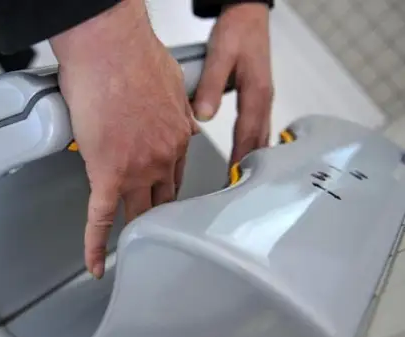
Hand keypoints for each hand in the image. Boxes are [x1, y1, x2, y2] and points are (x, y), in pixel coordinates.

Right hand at [51, 0, 197, 278]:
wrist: (109, 48)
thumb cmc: (132, 55)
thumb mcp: (170, 81)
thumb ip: (179, 105)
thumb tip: (183, 115)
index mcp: (176, 136)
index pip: (176, 174)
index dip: (167, 188)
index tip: (161, 196)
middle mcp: (162, 157)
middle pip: (162, 197)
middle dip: (158, 216)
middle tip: (151, 231)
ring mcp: (136, 169)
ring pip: (137, 211)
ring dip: (134, 232)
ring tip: (129, 250)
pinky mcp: (107, 173)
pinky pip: (100, 219)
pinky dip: (97, 245)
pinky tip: (97, 265)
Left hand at [193, 3, 272, 164]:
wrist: (248, 12)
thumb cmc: (237, 30)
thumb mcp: (220, 55)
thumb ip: (210, 86)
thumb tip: (204, 116)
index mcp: (256, 93)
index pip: (247, 136)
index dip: (240, 160)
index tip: (232, 179)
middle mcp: (264, 99)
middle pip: (259, 141)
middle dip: (249, 165)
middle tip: (236, 187)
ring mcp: (264, 98)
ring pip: (261, 135)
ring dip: (253, 156)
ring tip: (240, 177)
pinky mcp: (258, 95)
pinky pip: (258, 125)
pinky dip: (253, 142)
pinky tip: (246, 151)